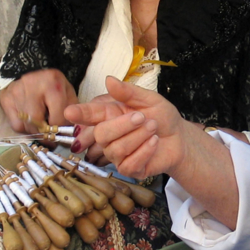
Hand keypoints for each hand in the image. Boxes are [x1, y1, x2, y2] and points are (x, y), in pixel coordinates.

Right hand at [0, 69, 77, 132]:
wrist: (34, 71)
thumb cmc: (54, 86)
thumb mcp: (68, 95)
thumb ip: (71, 114)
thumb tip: (70, 136)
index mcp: (53, 84)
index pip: (57, 118)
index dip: (60, 130)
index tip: (62, 134)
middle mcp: (32, 85)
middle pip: (37, 123)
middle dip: (46, 133)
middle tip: (51, 135)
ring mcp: (16, 92)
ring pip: (25, 126)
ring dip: (35, 131)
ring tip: (42, 126)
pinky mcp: (6, 99)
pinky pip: (15, 124)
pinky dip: (25, 127)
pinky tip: (31, 121)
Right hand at [65, 76, 190, 178]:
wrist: (179, 138)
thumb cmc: (162, 117)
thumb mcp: (149, 99)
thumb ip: (129, 92)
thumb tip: (109, 80)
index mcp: (109, 115)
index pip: (89, 114)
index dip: (79, 113)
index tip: (69, 112)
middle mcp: (108, 136)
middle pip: (101, 134)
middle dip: (123, 125)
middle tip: (143, 117)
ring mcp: (116, 155)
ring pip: (116, 149)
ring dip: (138, 136)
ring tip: (153, 128)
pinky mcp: (128, 169)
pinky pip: (128, 164)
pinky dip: (144, 151)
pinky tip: (154, 142)